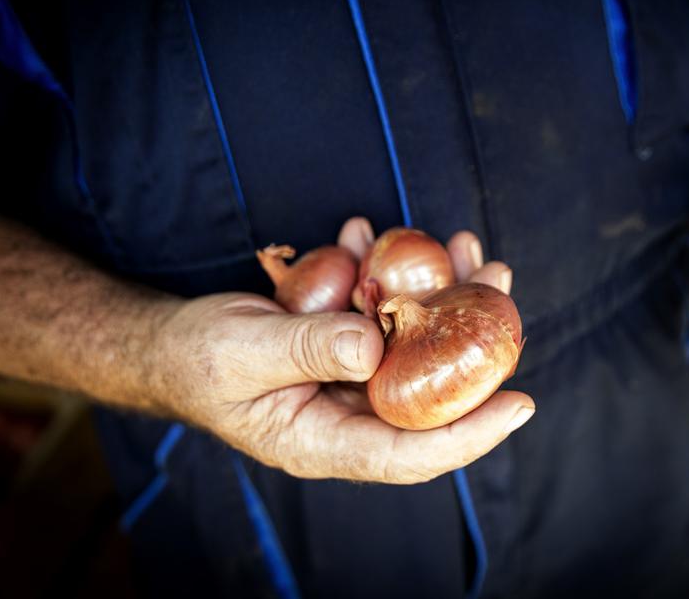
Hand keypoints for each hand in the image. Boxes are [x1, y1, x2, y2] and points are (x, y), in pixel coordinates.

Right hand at [150, 217, 532, 483]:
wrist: (168, 342)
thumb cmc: (196, 359)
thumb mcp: (243, 354)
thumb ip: (306, 350)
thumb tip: (374, 347)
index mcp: (325, 442)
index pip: (412, 453)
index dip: (470, 432)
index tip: (520, 404)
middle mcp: (349, 415)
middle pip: (429, 390)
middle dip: (470, 337)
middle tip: (497, 278)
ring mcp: (350, 377)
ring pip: (414, 343)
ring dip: (439, 291)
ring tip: (460, 243)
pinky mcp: (345, 342)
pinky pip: (379, 310)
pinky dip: (384, 271)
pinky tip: (370, 234)